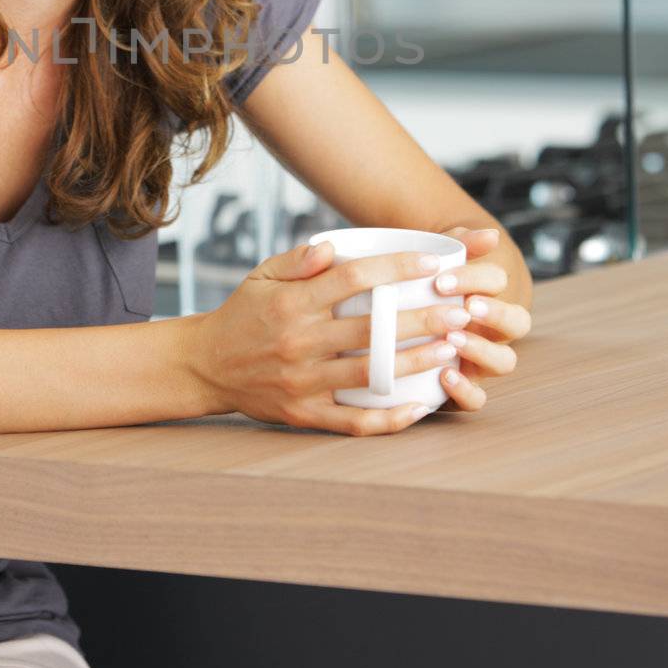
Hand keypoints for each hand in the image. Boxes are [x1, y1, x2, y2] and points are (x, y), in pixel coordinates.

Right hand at [185, 237, 496, 436]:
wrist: (205, 365)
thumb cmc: (243, 314)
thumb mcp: (261, 276)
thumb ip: (298, 260)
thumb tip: (333, 246)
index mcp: (291, 302)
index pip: (352, 278)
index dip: (395, 268)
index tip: (432, 262)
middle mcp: (298, 341)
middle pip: (371, 327)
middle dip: (421, 318)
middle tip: (461, 311)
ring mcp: (302, 381)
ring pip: (369, 373)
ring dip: (415, 362)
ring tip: (452, 350)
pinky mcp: (303, 414)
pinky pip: (351, 420)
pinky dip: (387, 418)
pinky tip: (418, 408)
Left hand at [429, 225, 531, 412]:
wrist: (409, 314)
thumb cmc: (426, 284)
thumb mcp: (439, 261)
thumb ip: (462, 244)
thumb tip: (491, 235)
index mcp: (489, 293)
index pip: (498, 282)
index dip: (475, 280)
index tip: (442, 280)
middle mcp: (494, 329)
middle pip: (518, 323)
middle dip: (495, 314)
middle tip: (466, 307)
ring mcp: (483, 360)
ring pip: (505, 362)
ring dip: (484, 351)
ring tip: (454, 340)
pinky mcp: (464, 386)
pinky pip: (478, 399)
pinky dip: (467, 391)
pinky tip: (445, 376)